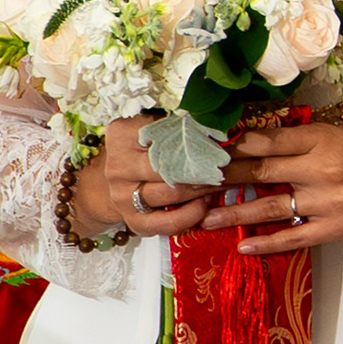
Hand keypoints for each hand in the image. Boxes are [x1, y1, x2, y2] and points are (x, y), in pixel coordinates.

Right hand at [69, 116, 219, 239]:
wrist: (114, 178)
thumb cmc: (142, 147)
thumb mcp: (153, 124)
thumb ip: (176, 121)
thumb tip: (213, 120)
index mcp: (123, 135)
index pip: (165, 136)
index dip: (196, 139)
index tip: (221, 139)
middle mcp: (118, 167)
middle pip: (170, 167)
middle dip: (204, 167)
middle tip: (228, 164)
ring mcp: (122, 197)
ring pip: (172, 194)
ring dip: (203, 189)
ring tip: (222, 181)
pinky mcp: (132, 220)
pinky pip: (164, 224)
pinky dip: (189, 216)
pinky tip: (204, 206)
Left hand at [198, 126, 342, 254]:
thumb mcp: (329, 136)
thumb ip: (292, 140)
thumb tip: (243, 139)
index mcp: (319, 140)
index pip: (266, 141)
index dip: (230, 146)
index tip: (201, 151)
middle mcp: (322, 169)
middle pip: (261, 171)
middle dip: (222, 178)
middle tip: (189, 184)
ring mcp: (327, 201)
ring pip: (271, 206)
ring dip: (234, 213)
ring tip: (204, 219)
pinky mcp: (334, 228)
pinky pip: (293, 237)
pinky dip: (265, 242)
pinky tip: (242, 245)